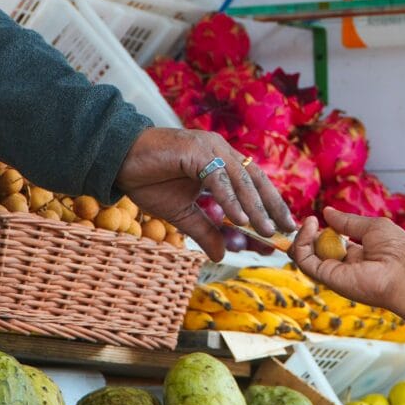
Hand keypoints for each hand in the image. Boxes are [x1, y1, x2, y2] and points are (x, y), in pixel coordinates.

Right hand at [116, 127, 295, 260]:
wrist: (118, 161)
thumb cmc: (149, 180)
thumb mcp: (182, 213)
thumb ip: (205, 230)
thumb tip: (221, 256)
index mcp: (221, 161)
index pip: (253, 184)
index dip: (270, 206)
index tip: (283, 230)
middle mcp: (220, 151)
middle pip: (255, 180)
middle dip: (272, 207)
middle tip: (286, 231)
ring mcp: (209, 148)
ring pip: (240, 180)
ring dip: (255, 208)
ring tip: (267, 231)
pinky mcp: (195, 150)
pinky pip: (217, 178)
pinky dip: (230, 199)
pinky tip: (238, 220)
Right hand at [292, 206, 404, 312]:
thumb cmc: (398, 251)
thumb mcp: (372, 227)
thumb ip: (347, 222)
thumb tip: (327, 212)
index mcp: (358, 254)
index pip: (332, 242)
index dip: (323, 230)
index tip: (318, 217)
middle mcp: (344, 265)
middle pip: (316, 250)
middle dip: (308, 234)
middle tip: (310, 221)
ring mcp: (334, 272)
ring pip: (305, 255)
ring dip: (302, 236)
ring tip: (310, 221)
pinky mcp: (327, 277)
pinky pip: (304, 260)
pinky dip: (301, 242)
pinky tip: (311, 225)